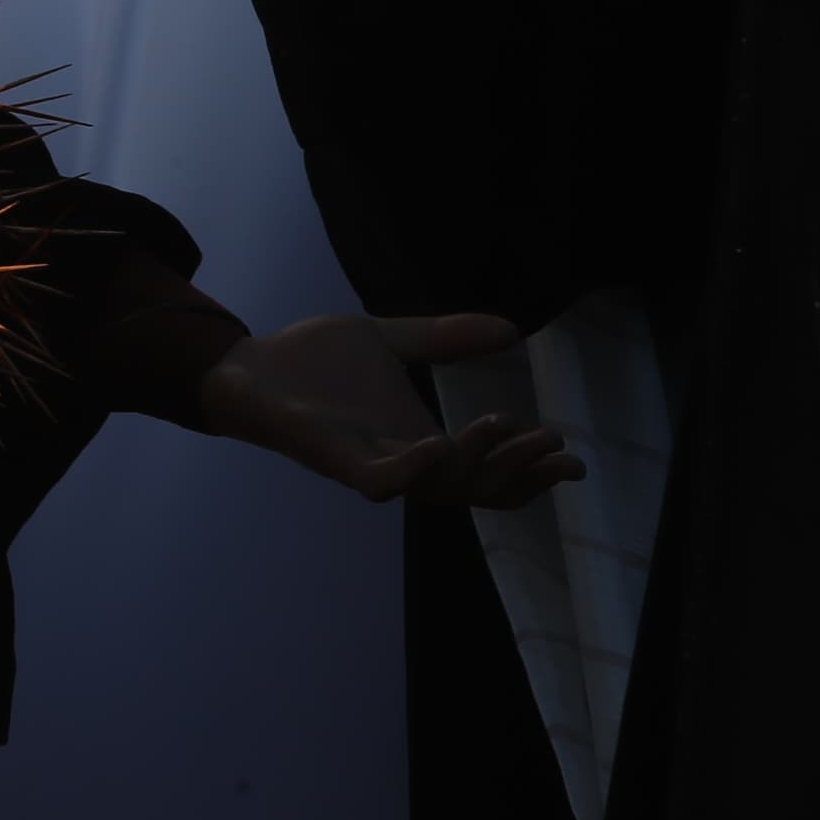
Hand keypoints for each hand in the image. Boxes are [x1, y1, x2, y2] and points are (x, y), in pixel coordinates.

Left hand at [196, 310, 582, 508]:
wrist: (245, 365)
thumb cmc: (312, 362)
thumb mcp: (390, 339)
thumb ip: (445, 338)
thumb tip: (511, 327)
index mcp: (421, 441)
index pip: (488, 475)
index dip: (531, 473)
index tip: (573, 457)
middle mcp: (403, 462)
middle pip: (476, 492)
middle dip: (520, 475)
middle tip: (556, 448)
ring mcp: (370, 464)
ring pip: (437, 489)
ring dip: (476, 465)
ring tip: (505, 426)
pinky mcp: (334, 460)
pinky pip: (381, 482)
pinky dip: (412, 470)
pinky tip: (439, 443)